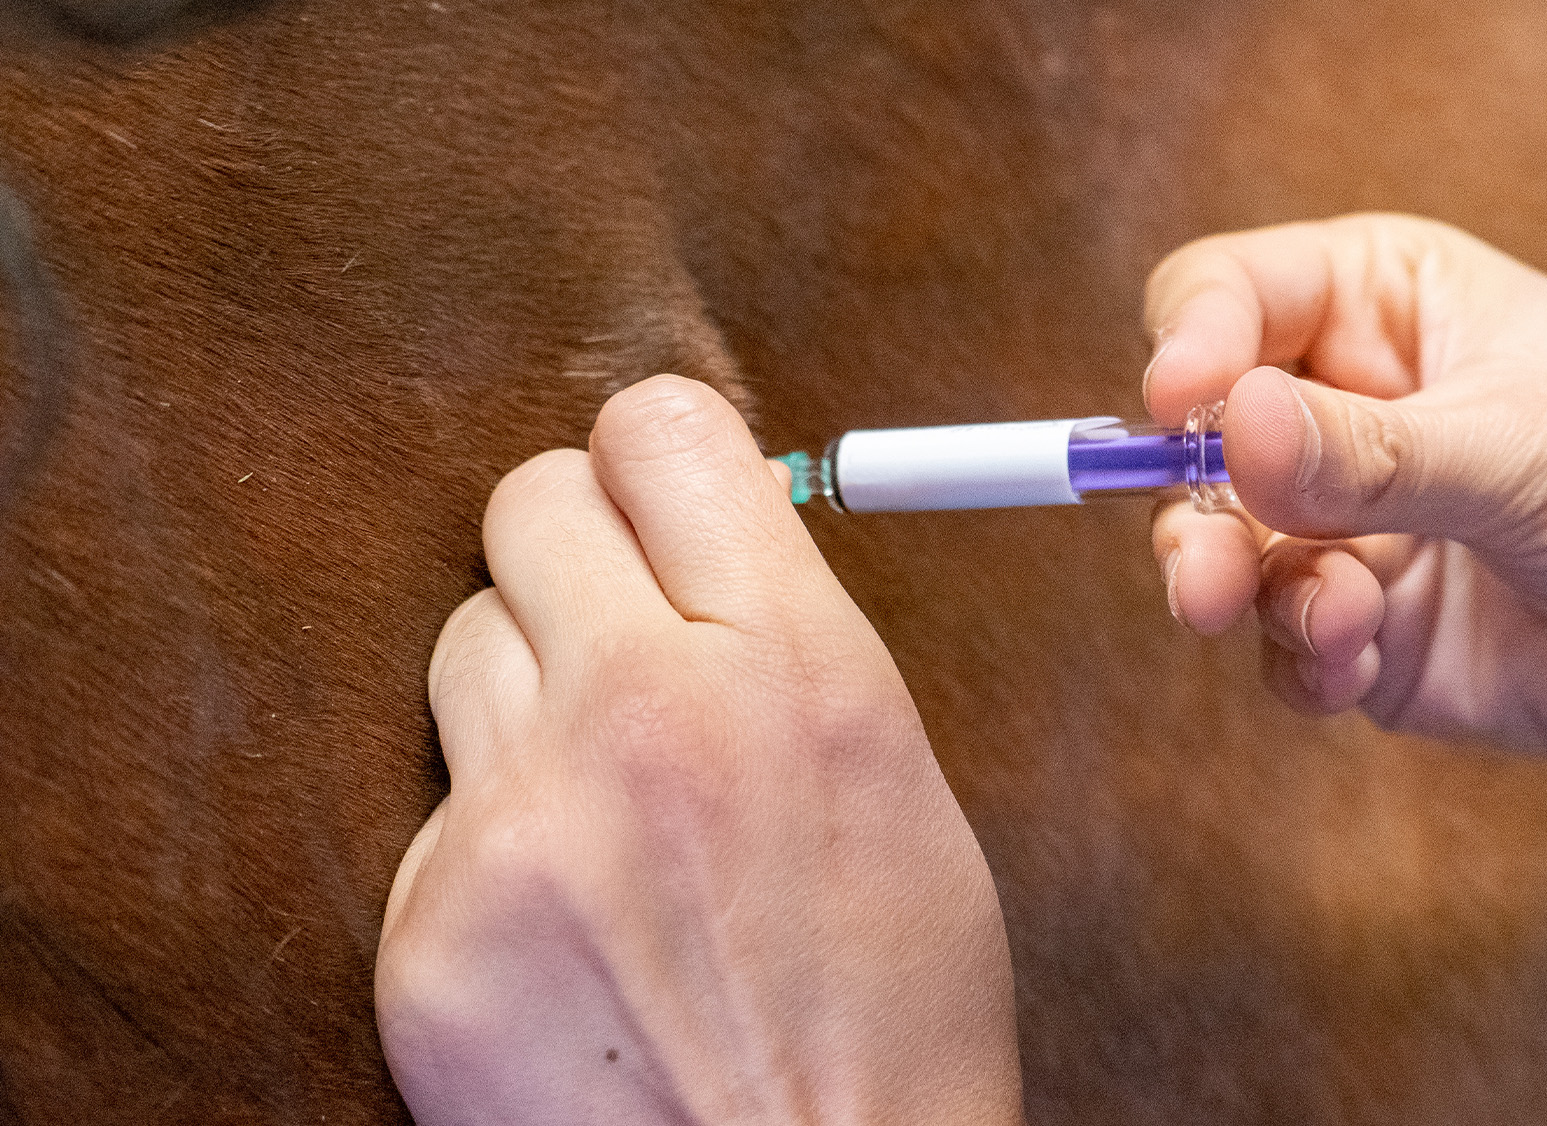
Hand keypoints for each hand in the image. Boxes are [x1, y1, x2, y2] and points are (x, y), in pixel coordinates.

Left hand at [375, 376, 1023, 1125]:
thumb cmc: (893, 1014)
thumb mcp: (898, 785)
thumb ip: (790, 635)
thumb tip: (699, 527)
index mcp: (801, 670)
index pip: (658, 433)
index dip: (653, 462)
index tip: (658, 506)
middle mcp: (650, 718)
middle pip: (528, 506)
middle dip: (571, 554)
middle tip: (616, 637)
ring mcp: (524, 827)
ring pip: (463, 646)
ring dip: (524, 697)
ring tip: (609, 811)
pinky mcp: (430, 932)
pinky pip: (433, 809)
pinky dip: (489, 844)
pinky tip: (568, 927)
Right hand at [1144, 214, 1546, 951]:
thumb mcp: (1522, 447)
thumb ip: (1363, 452)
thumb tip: (1222, 424)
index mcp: (1387, 306)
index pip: (1230, 300)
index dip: (1189, 347)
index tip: (1180, 406)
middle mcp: (1355, 410)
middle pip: (1200, 439)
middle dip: (1192, 503)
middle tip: (1203, 567)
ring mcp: (1357, 527)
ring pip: (1223, 549)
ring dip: (1244, 589)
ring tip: (1325, 618)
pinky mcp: (1370, 633)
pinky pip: (1283, 645)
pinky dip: (1304, 658)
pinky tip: (1363, 662)